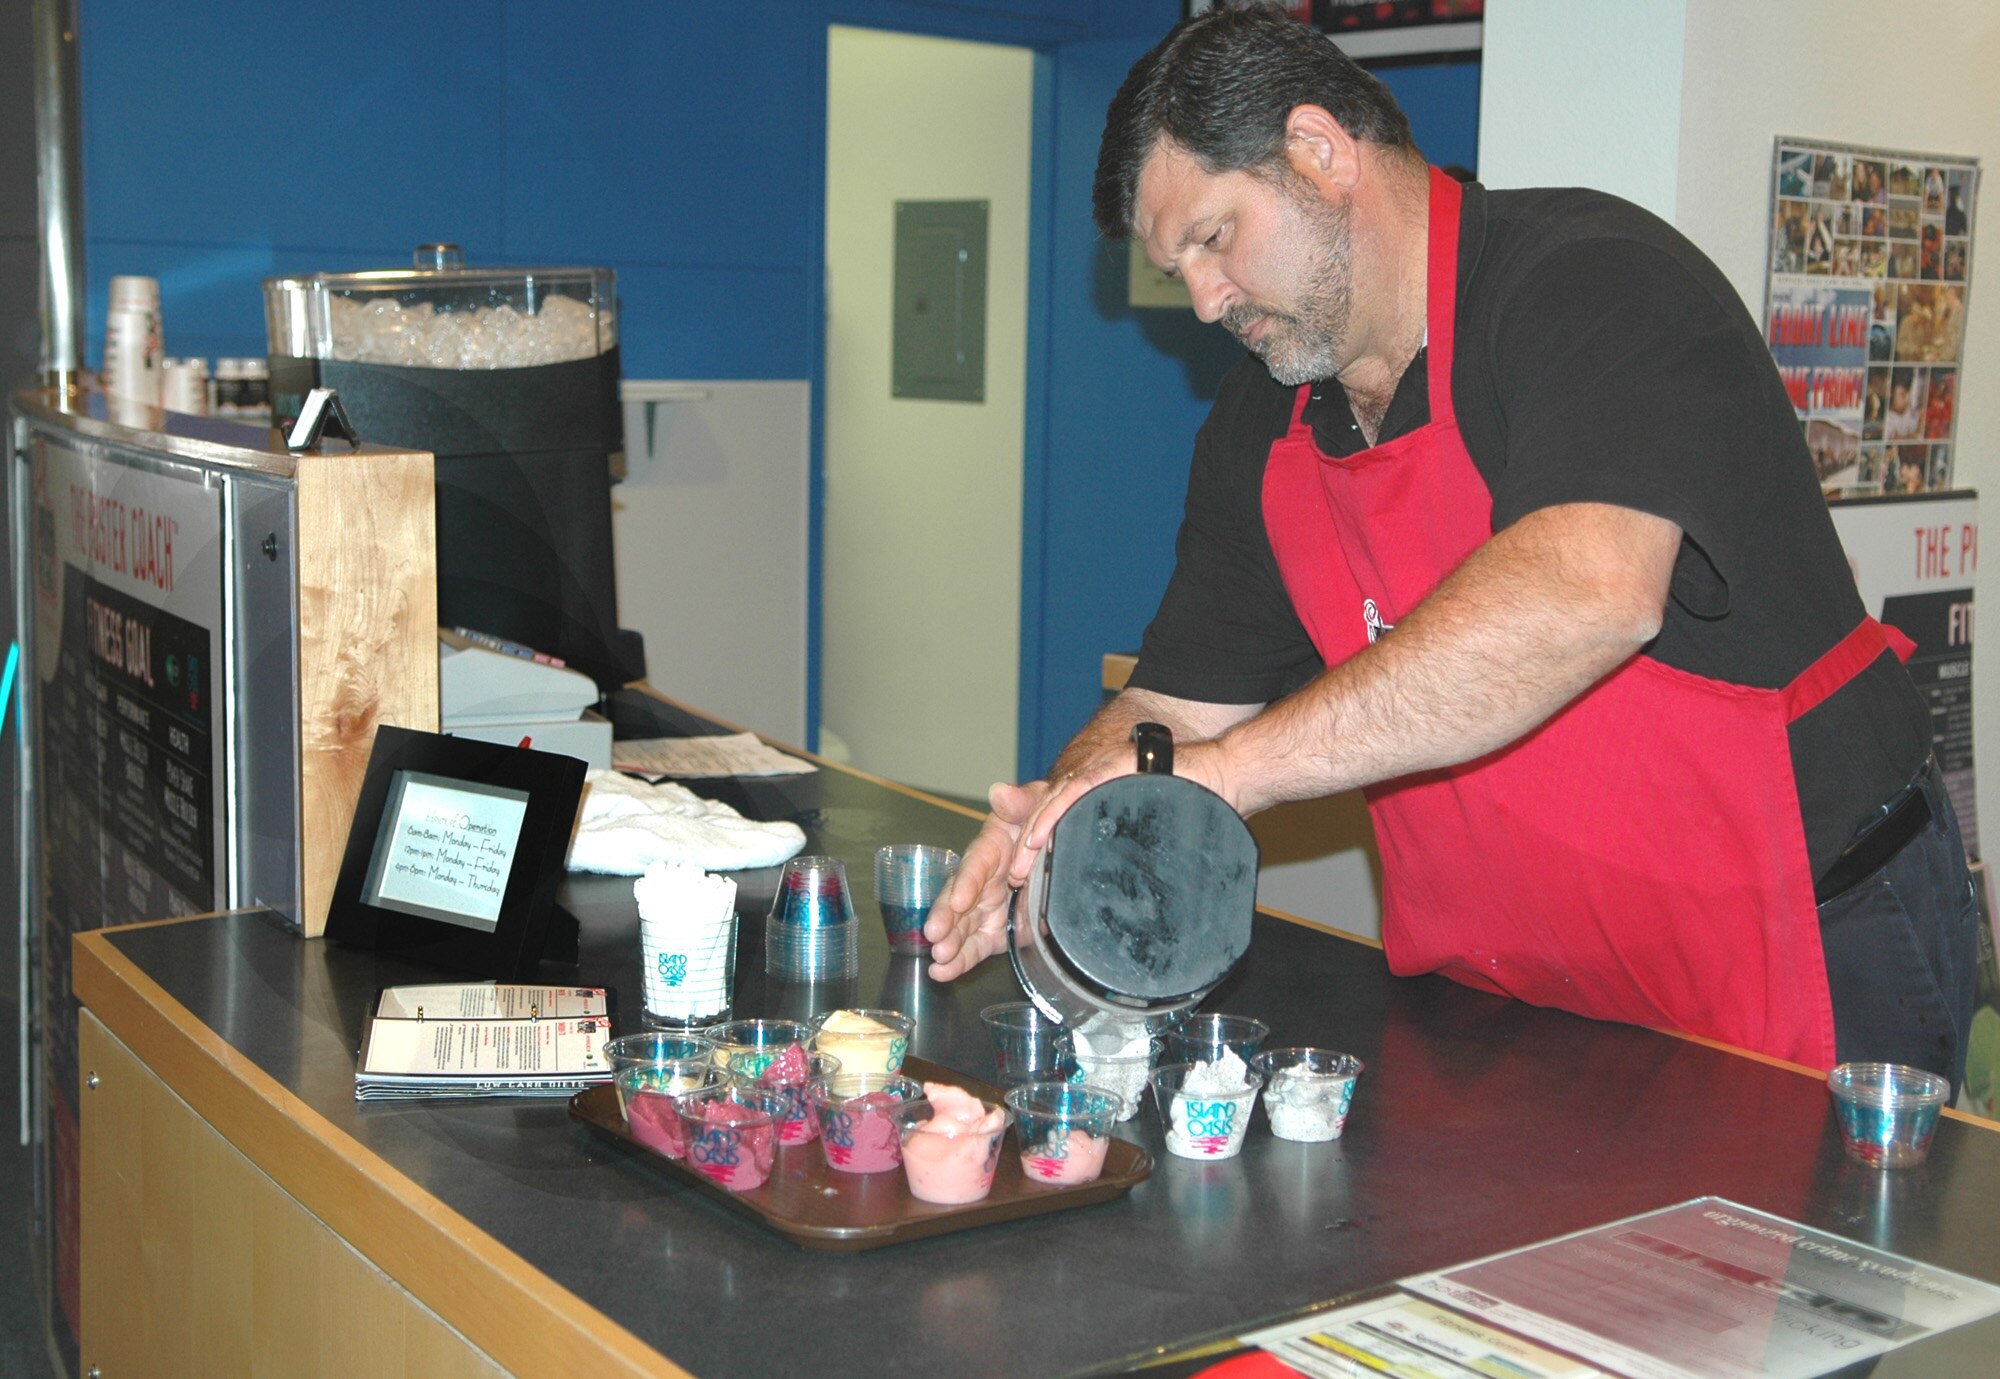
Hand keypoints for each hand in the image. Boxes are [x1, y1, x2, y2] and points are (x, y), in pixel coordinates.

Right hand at [924, 780, 1046, 980]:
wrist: (1060, 846)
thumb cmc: (1045, 818)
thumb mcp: (1038, 804)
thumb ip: (1021, 802)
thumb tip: (1001, 792)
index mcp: (992, 848)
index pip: (976, 864)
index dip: (966, 881)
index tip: (958, 900)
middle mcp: (983, 879)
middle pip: (959, 899)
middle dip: (946, 919)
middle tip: (935, 936)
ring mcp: (985, 908)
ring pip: (962, 927)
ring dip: (949, 944)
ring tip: (938, 960)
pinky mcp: (994, 931)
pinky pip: (975, 947)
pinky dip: (960, 961)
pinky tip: (943, 973)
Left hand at [1006, 737, 1239, 887]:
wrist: (1223, 773)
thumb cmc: (1193, 805)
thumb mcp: (1150, 838)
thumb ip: (1131, 856)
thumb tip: (1129, 903)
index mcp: (1099, 802)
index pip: (1057, 823)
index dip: (1036, 851)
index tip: (1024, 882)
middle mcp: (1093, 785)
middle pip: (1047, 816)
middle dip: (1026, 850)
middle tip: (1014, 881)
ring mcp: (1100, 774)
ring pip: (1052, 805)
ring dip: (1032, 837)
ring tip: (1020, 867)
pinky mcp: (1111, 767)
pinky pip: (1073, 793)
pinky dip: (1052, 816)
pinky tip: (1037, 837)